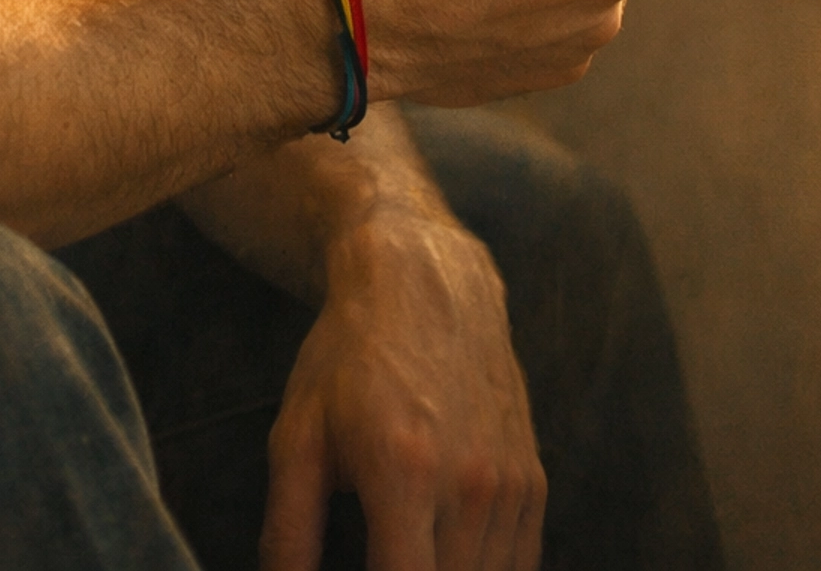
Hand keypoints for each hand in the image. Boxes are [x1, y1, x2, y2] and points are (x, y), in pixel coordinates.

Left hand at [261, 208, 543, 570]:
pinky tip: (446, 553)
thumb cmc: (349, 355)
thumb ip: (288, 530)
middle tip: (380, 557)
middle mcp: (467, 484)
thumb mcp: (297, 435)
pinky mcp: (532, 478)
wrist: (421, 278)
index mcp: (402, 475)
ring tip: (404, 554)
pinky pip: (520, 563)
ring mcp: (508, 482)